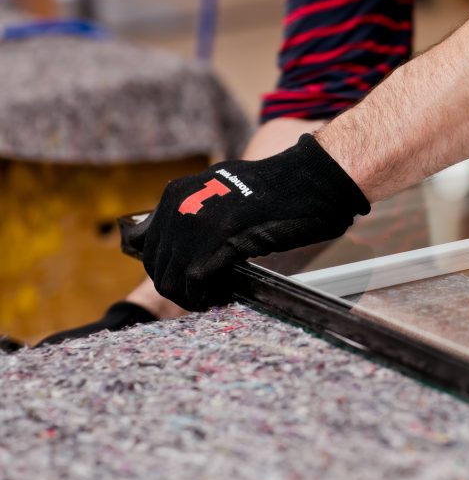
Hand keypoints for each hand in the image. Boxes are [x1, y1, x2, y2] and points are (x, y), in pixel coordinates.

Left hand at [125, 134, 369, 310]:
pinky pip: (196, 280)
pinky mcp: (222, 239)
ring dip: (189, 296)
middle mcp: (180, 207)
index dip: (166, 269)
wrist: (307, 180)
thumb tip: (182, 242)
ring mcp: (199, 222)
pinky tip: (221, 296)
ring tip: (210, 299)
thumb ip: (195, 210)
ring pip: (172, 277)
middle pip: (158, 265)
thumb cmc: (276, 189)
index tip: (185, 282)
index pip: (148, 245)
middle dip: (176, 287)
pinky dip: (205, 295)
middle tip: (201, 296)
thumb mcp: (221, 188)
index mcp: (176, 194)